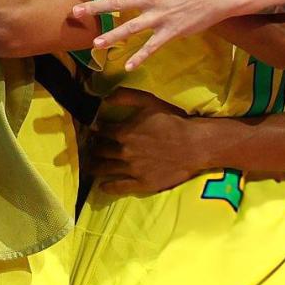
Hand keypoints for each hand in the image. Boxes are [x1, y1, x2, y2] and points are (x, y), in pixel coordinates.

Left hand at [71, 0, 249, 70]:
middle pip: (118, 2)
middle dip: (95, 8)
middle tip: (74, 13)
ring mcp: (161, 16)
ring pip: (131, 27)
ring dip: (112, 35)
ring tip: (95, 43)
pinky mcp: (171, 31)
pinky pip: (152, 46)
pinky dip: (140, 56)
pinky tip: (127, 66)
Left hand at [88, 89, 207, 195]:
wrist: (194, 145)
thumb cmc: (173, 121)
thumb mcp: (149, 101)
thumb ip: (125, 97)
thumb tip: (103, 98)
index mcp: (123, 132)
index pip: (100, 131)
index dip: (95, 130)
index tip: (92, 131)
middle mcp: (123, 152)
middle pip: (100, 151)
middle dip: (93, 148)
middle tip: (90, 148)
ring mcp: (131, 169)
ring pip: (105, 169)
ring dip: (95, 167)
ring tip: (90, 166)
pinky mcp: (141, 183)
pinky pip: (118, 187)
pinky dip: (107, 187)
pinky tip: (102, 186)